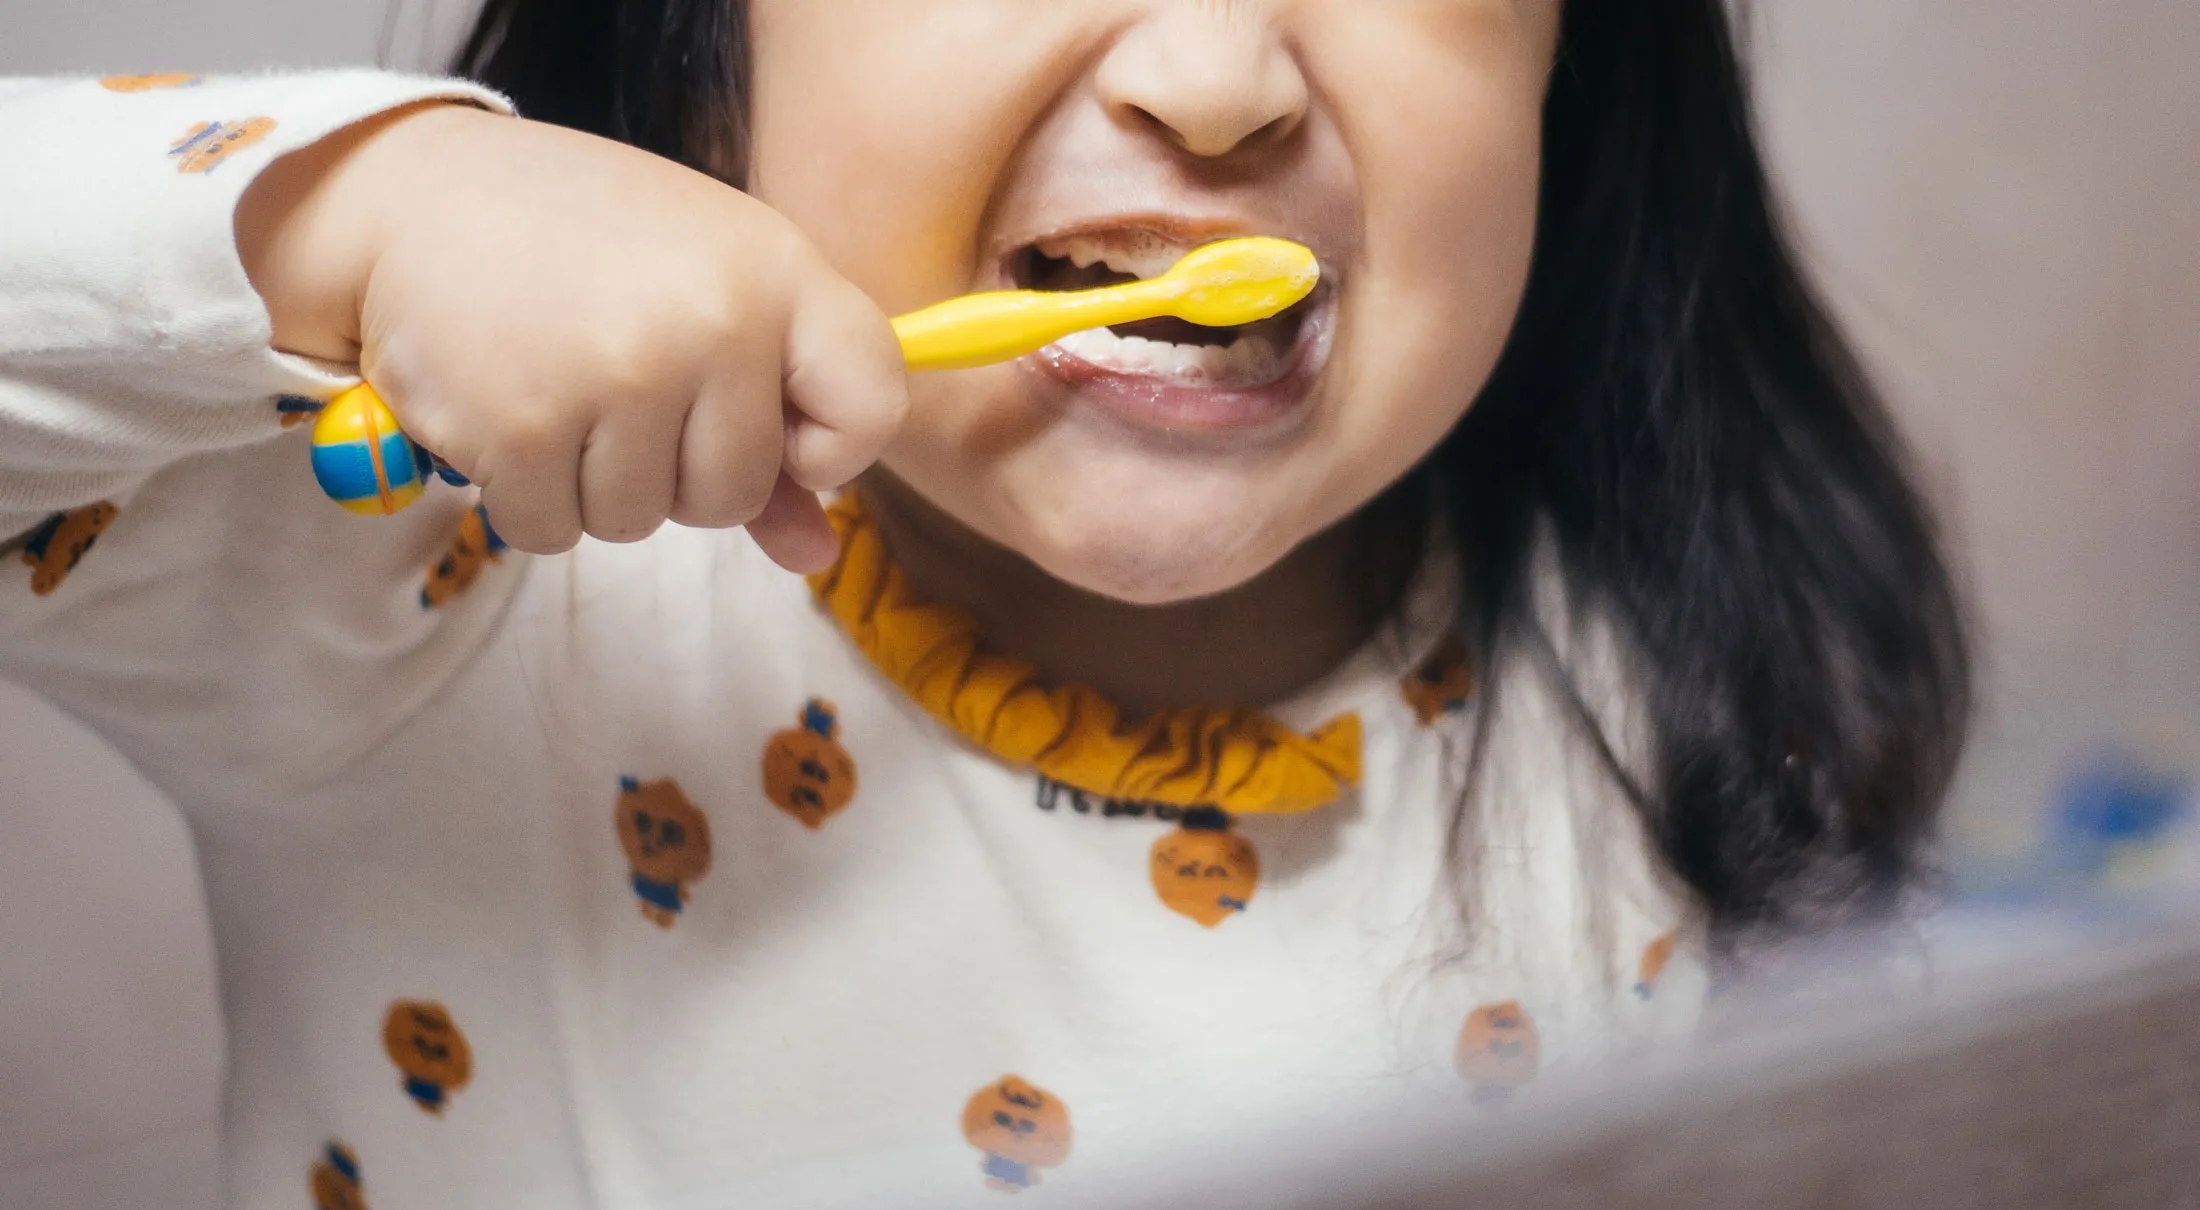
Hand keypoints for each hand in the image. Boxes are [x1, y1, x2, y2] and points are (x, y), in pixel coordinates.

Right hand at [236, 103, 906, 567]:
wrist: (419, 195)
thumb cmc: (587, 246)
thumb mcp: (705, 292)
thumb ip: (773, 427)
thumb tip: (815, 556)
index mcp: (777, 273)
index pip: (875, 402)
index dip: (837, 448)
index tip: (784, 433)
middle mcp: (712, 322)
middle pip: (736, 492)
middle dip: (678, 471)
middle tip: (623, 387)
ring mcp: (619, 377)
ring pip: (641, 521)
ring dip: (595, 482)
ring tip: (559, 384)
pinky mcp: (524, 429)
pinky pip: (555, 531)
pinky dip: (529, 496)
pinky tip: (508, 409)